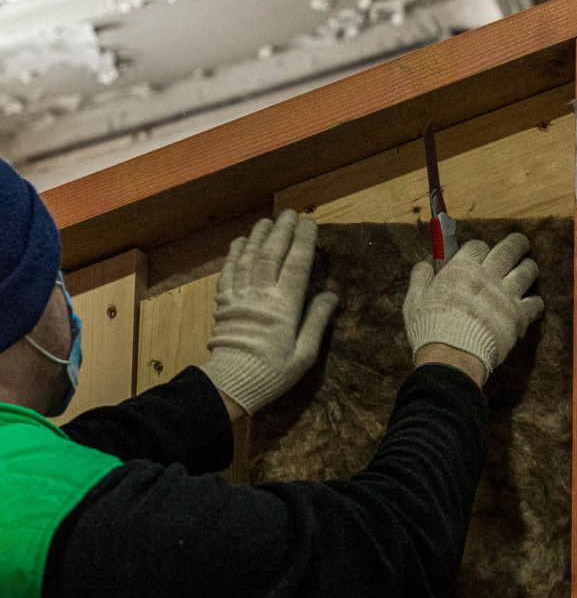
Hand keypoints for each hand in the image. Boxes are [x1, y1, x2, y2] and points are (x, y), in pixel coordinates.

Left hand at [201, 212, 337, 414]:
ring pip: (249, 258)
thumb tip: (331, 295)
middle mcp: (262, 295)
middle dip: (282, 231)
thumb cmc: (273, 372)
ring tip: (267, 221)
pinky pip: (229, 272)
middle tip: (290, 214)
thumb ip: (316, 322)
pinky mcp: (223, 303)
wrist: (233, 383)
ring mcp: (240, 297)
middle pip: (272, 254)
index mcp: (285, 307)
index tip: (309, 223)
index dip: (304, 241)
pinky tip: (240, 242)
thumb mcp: (304, 355)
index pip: (297, 265)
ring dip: (259, 236)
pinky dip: (235, 254)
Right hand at [402, 233, 543, 376]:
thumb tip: (427, 260)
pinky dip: (535, 303)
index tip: (479, 254)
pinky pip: (535, 304)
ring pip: (527, 271)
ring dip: (528, 268)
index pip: (478, 245)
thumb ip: (421, 276)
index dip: (479, 248)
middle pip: (509, 249)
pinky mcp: (518, 317)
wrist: (451, 357)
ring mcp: (506, 296)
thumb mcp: (414, 300)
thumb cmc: (430, 329)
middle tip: (520, 244)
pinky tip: (532, 304)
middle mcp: (488, 276)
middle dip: (516, 244)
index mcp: (462, 268)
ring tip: (528, 268)